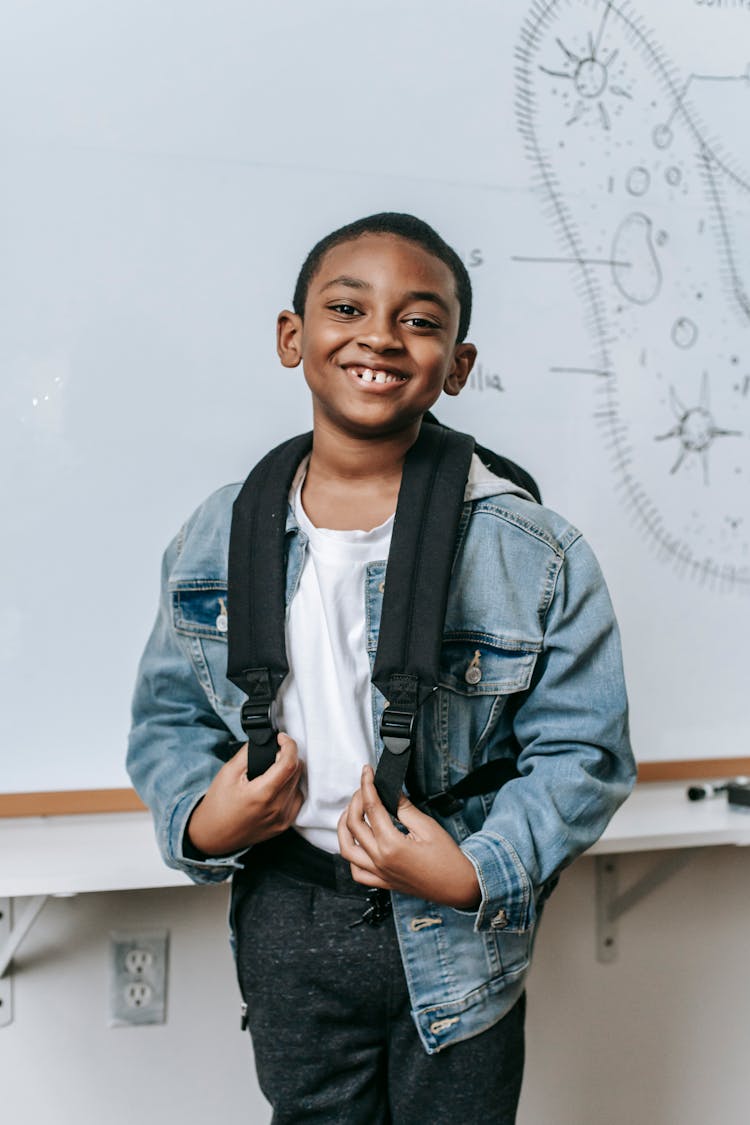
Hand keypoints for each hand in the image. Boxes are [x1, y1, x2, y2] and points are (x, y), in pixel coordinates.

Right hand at [187, 734, 303, 855]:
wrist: (213, 835)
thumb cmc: (218, 804)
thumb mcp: (229, 772)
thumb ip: (250, 753)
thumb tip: (268, 741)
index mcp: (262, 794)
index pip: (289, 763)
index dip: (289, 745)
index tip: (282, 739)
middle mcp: (276, 808)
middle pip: (297, 772)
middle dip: (288, 757)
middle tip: (274, 754)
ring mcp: (282, 819)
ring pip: (299, 784)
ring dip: (290, 773)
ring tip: (272, 772)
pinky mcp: (284, 825)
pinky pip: (297, 799)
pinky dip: (290, 788)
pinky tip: (276, 787)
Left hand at [337, 765, 480, 909]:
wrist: (458, 886)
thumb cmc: (447, 858)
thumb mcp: (427, 826)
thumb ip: (404, 808)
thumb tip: (389, 792)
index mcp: (391, 845)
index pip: (371, 807)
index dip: (367, 785)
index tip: (367, 772)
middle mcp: (380, 861)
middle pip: (354, 824)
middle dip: (355, 800)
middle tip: (364, 788)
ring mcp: (379, 873)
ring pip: (346, 849)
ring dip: (344, 827)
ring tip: (351, 811)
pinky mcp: (382, 882)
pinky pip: (356, 872)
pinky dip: (351, 856)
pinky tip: (357, 843)